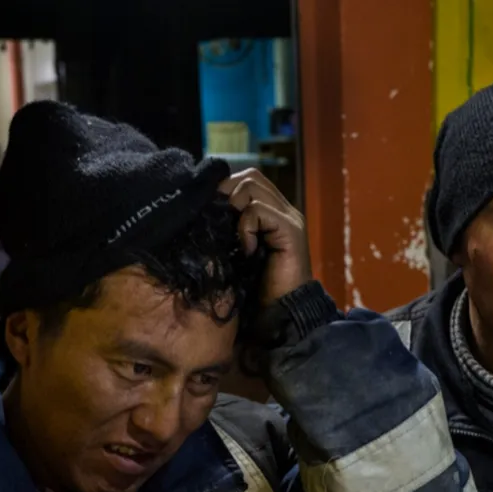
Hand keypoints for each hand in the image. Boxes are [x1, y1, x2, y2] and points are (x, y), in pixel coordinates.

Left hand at [220, 169, 311, 305]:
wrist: (281, 315)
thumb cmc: (255, 289)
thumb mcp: (233, 252)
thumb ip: (226, 228)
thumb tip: (201, 210)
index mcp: (271, 213)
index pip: (245, 180)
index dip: (223, 191)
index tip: (209, 215)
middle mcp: (283, 210)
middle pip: (249, 177)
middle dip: (226, 195)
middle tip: (219, 223)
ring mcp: (290, 218)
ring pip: (252, 186)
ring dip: (233, 209)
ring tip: (234, 238)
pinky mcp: (291, 230)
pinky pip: (258, 211)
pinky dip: (246, 227)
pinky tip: (247, 250)